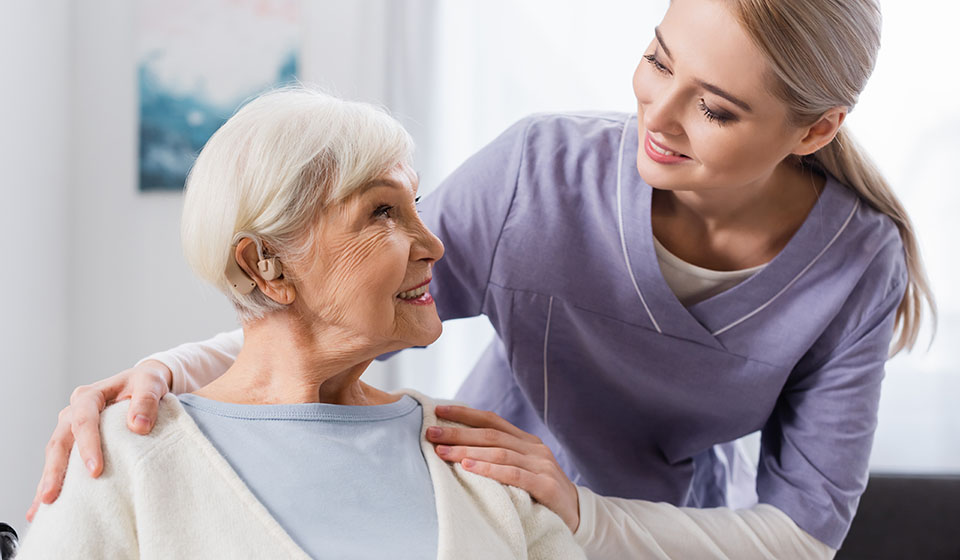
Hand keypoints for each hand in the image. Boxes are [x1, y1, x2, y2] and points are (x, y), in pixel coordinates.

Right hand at [26, 359, 171, 521]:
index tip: (95, 471)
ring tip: (45, 504)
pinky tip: (42, 504)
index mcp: (90, 396)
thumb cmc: (146, 383)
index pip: (84, 421)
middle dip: (55, 469)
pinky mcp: (75, 441)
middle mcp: (74, 411)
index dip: (88, 445)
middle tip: (52, 495)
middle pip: (60, 440)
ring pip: (55, 453)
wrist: (144, 383)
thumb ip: (146, 400)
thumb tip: (138, 426)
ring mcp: (71, 427)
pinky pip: (60, 461)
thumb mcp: (151, 383)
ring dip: (49, 478)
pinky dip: (52, 480)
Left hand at [428, 405, 580, 532]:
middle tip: (431, 432)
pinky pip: (513, 474)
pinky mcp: (546, 485)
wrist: (577, 515)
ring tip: (442, 452)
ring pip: (498, 452)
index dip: (465, 414)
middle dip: (458, 432)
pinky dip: (488, 469)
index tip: (438, 411)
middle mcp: (534, 448)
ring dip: (466, 451)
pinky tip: (468, 468)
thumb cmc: (540, 493)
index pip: (492, 420)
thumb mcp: (522, 469)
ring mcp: (541, 465)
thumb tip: (459, 448)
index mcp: (526, 441)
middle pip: (490, 434)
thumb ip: (500, 456)